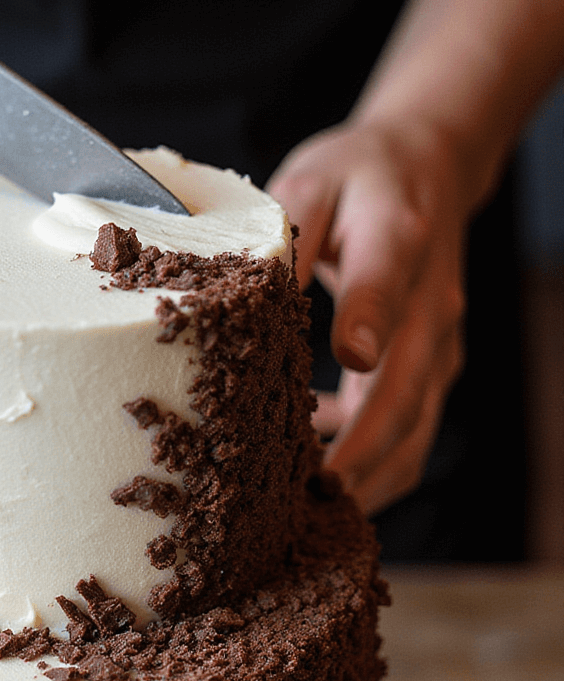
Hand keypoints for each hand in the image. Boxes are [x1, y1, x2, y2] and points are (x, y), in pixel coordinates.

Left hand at [267, 119, 467, 514]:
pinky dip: (370, 464)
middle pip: (404, 395)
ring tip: (306, 513)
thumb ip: (285, 231)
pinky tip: (313, 469)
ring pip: (414, 432)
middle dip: (359, 456)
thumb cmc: (356, 178)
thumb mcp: (313, 181)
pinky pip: (410, 432)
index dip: (366, 325)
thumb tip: (242, 291)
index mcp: (396, 242)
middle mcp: (429, 305)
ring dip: (367, 479)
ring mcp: (439, 344)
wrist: (428, 167)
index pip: (382, 288)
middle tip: (306, 499)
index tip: (347, 361)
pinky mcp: (433, 369)